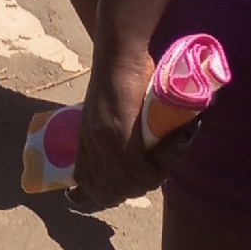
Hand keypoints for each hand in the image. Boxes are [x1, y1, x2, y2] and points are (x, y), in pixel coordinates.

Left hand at [70, 41, 161, 208]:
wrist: (118, 55)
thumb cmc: (118, 78)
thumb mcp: (106, 110)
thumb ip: (112, 131)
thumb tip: (132, 151)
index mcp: (84, 137)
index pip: (85, 181)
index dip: (106, 193)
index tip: (125, 189)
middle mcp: (91, 143)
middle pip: (110, 190)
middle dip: (134, 190)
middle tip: (153, 176)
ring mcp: (104, 139)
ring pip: (129, 183)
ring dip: (150, 181)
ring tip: (163, 169)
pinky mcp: (121, 133)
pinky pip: (140, 169)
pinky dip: (157, 170)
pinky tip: (166, 163)